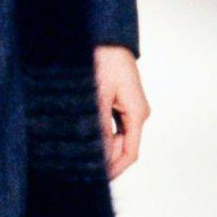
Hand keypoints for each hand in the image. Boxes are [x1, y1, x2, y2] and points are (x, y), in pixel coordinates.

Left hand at [94, 45, 148, 178]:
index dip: (114, 169)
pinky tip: (84, 136)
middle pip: (123, 147)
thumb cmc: (105, 59)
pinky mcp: (120, 103)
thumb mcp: (99, 96)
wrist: (106, 37)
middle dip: (105, 158)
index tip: (97, 179)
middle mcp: (136, 114)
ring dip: (101, 146)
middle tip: (81, 166)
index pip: (130, 153)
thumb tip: (99, 155)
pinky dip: (100, 133)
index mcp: (137, 113)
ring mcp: (128, 109)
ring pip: (116, 138)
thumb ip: (100, 127)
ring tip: (79, 152)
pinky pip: (112, 126)